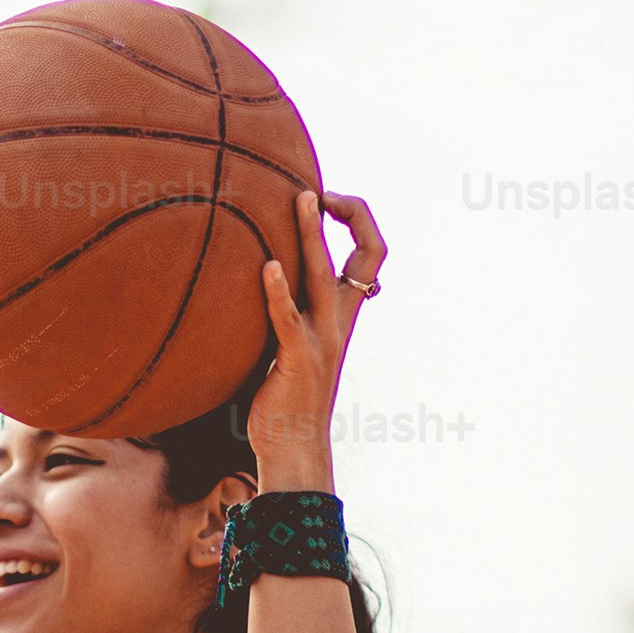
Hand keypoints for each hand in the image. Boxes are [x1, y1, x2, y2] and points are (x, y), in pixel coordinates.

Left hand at [245, 187, 382, 486]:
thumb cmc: (286, 393)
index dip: (358, 220)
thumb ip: (290, 308)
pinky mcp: (296, 359)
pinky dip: (278, 290)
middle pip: (360, 254)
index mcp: (345, 313)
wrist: (294, 445)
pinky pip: (288, 318)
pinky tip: (266, 266)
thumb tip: (262, 274)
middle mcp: (341, 320)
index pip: (371, 255)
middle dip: (345, 214)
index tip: (331, 198)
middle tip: (317, 187)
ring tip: (302, 199)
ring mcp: (322, 339)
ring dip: (313, 234)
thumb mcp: (295, 342)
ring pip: (324, 275)